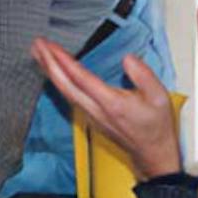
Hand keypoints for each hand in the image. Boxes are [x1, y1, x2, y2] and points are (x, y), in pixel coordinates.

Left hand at [31, 37, 182, 178]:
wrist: (151, 153)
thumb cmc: (155, 126)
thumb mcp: (160, 97)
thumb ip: (143, 75)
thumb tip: (127, 59)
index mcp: (111, 104)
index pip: (81, 79)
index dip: (64, 62)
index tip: (51, 46)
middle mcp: (95, 110)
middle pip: (64, 85)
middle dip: (48, 63)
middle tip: (37, 44)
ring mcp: (90, 115)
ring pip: (63, 91)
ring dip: (49, 71)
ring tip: (38, 53)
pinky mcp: (89, 116)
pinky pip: (68, 96)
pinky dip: (57, 80)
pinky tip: (53, 71)